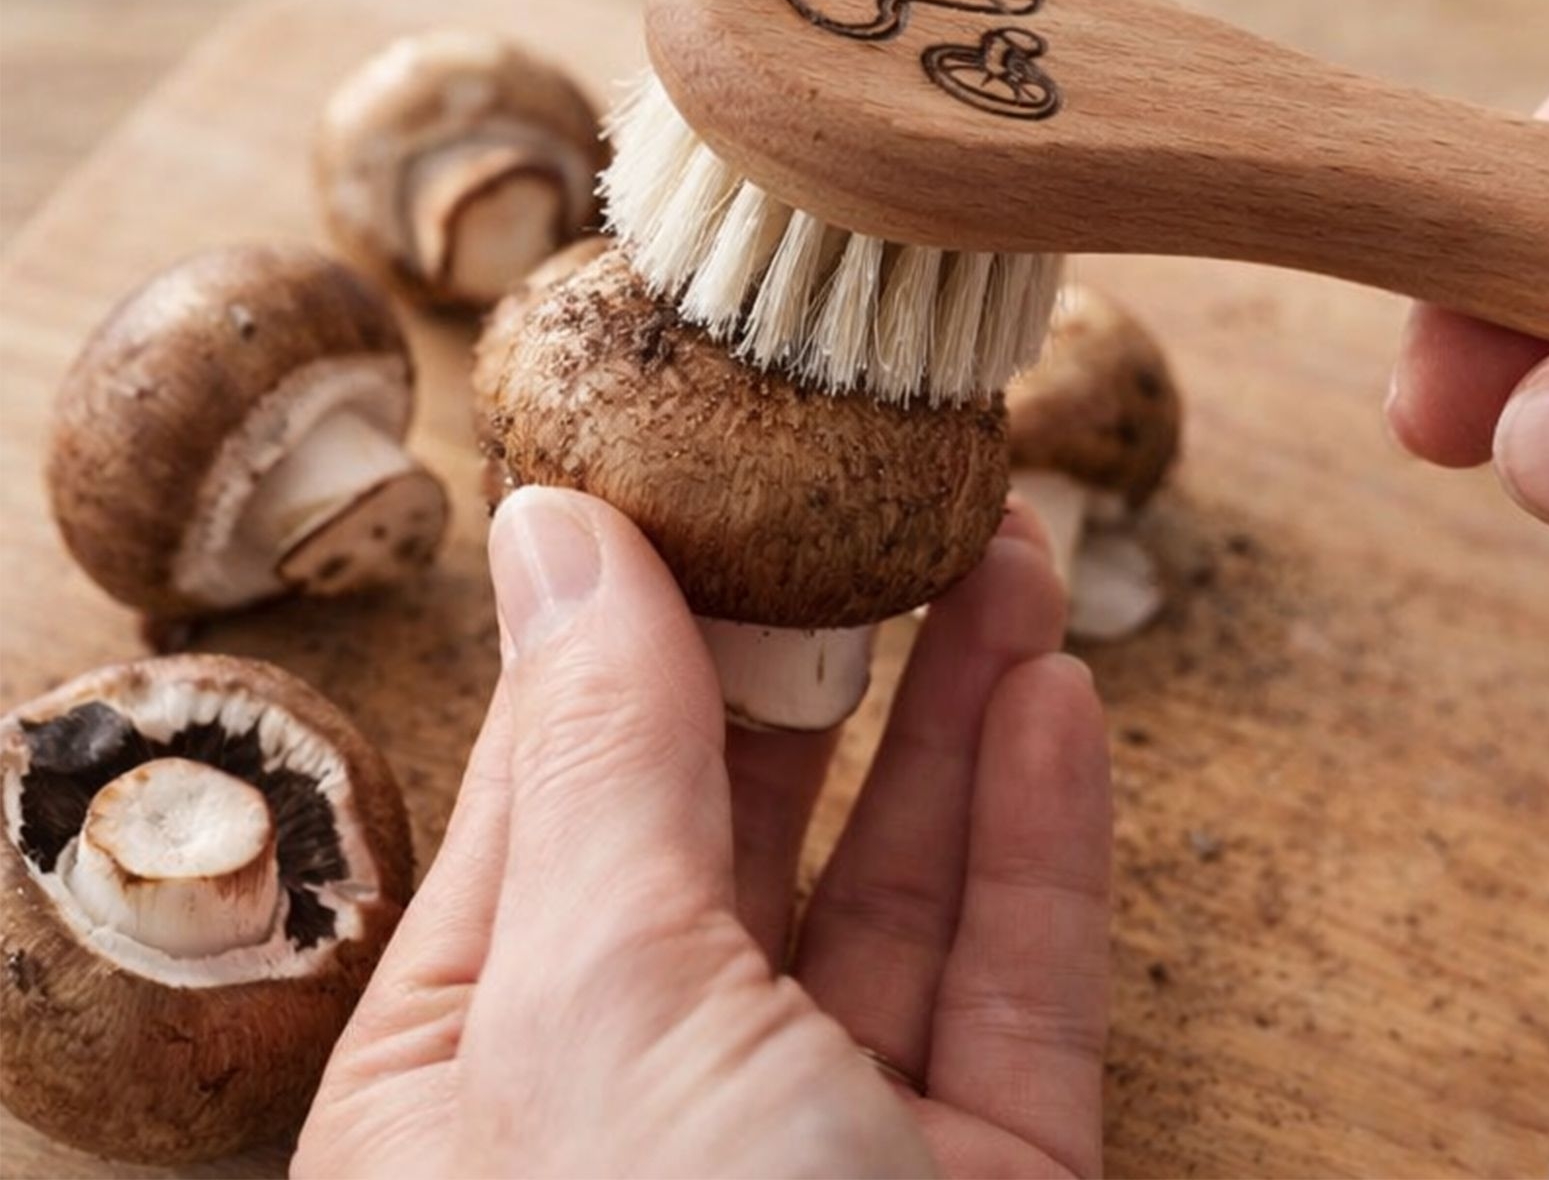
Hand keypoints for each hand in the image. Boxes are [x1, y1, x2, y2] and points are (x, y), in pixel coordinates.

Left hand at [297, 485, 1109, 1177]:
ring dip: (953, 707)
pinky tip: (1052, 701)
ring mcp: (827, 1157)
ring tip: (1000, 544)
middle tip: (880, 486)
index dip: (636, 608)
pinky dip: (1037, 835)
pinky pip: (1013, 981)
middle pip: (741, 819)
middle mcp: (640, 1112)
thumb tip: (549, 528)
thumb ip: (601, 753)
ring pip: (897, 885)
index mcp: (470, 1079)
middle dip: (821, 644)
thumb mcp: (596, 1004)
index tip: (707, 464)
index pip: (559, 781)